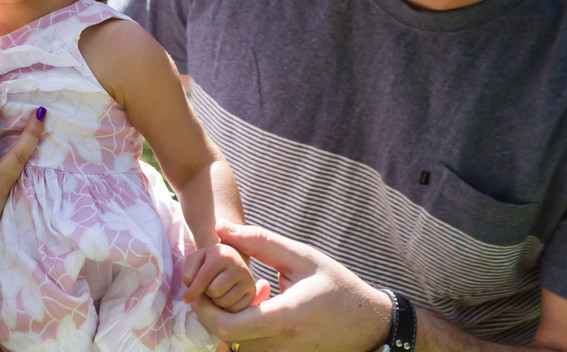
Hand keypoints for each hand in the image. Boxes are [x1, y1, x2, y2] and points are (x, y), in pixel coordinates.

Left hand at [181, 242, 257, 312]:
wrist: (230, 260)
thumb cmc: (208, 261)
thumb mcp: (195, 260)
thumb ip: (188, 272)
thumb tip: (190, 288)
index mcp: (222, 254)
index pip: (203, 278)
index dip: (192, 291)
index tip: (185, 298)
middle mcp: (238, 265)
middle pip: (214, 292)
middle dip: (207, 292)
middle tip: (209, 285)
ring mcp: (248, 278)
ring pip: (224, 301)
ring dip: (216, 300)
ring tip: (218, 289)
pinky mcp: (252, 291)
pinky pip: (234, 308)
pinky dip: (226, 306)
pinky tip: (226, 295)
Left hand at [191, 222, 390, 351]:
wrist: (369, 322)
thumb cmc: (336, 285)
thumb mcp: (302, 257)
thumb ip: (260, 242)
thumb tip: (221, 228)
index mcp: (286, 317)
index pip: (229, 327)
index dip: (205, 310)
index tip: (197, 289)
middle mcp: (283, 345)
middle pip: (227, 340)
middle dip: (211, 316)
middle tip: (207, 291)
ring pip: (238, 348)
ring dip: (227, 325)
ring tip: (233, 298)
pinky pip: (254, 351)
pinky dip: (244, 335)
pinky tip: (252, 312)